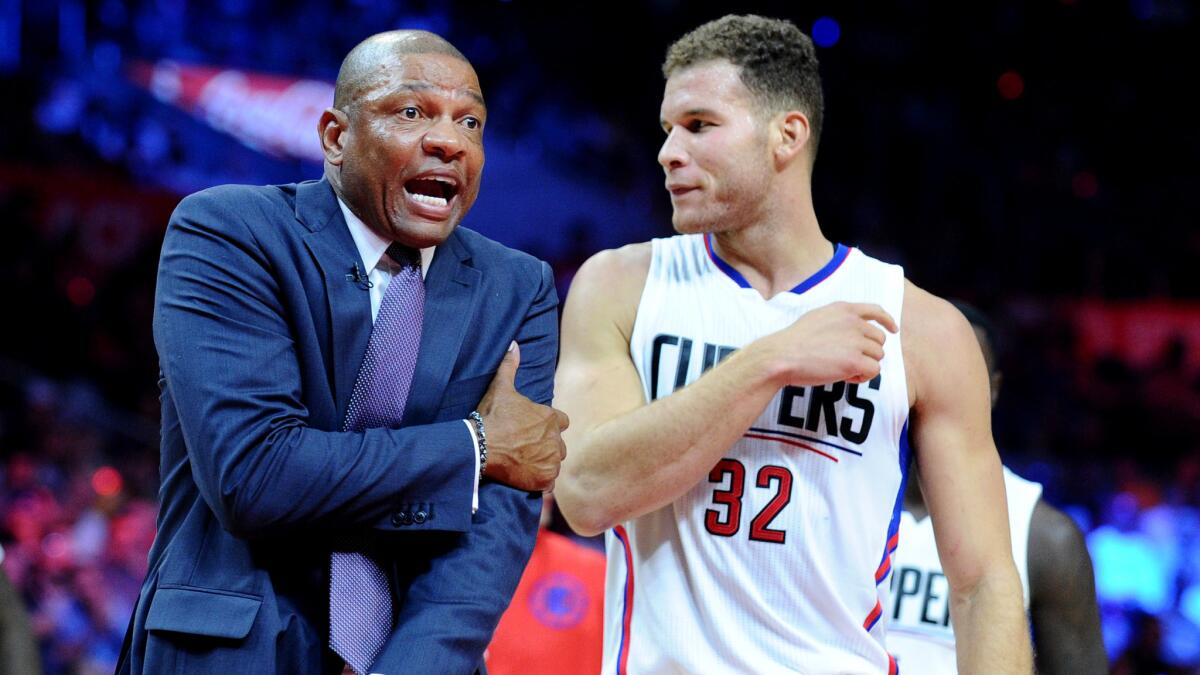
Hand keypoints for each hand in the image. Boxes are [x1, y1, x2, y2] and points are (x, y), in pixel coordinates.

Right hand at [477, 342, 569, 491]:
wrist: (481, 446)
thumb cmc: (492, 416)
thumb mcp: (501, 388)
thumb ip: (510, 366)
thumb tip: (514, 344)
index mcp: (551, 418)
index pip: (561, 422)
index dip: (549, 426)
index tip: (534, 429)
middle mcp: (556, 440)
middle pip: (559, 445)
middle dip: (547, 446)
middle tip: (527, 448)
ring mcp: (551, 461)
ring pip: (554, 463)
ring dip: (544, 463)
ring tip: (525, 463)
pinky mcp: (543, 480)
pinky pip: (549, 483)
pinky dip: (540, 481)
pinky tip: (526, 477)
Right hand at [756, 302, 897, 385]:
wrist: (781, 356)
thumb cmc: (794, 342)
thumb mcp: (817, 317)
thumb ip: (839, 320)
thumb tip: (855, 331)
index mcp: (844, 309)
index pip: (876, 311)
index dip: (887, 321)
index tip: (893, 330)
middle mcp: (853, 322)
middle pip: (879, 340)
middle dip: (867, 352)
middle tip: (847, 362)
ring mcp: (855, 341)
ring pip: (878, 356)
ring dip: (864, 365)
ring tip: (842, 369)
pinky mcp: (854, 360)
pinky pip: (873, 370)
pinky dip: (862, 376)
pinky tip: (845, 377)